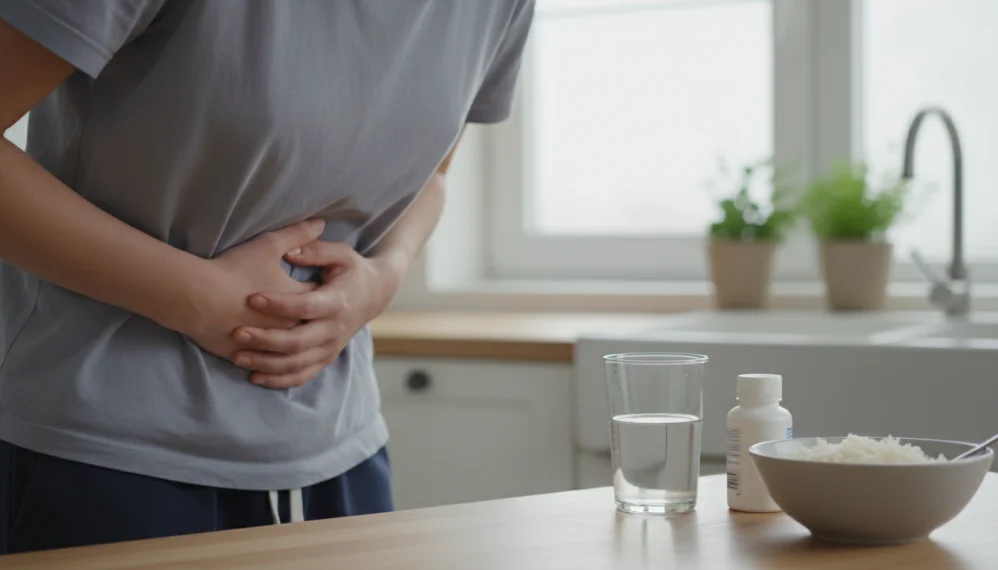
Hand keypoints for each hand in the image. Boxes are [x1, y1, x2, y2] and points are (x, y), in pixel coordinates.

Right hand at [178, 219, 325, 360]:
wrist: (196, 297)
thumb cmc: (234, 270)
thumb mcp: (269, 245)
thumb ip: (298, 235)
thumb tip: (321, 223)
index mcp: (300, 302)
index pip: (321, 300)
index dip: (321, 293)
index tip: (321, 289)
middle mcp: (290, 328)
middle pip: (311, 331)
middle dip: (313, 325)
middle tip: (313, 321)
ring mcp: (268, 347)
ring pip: (289, 355)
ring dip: (291, 350)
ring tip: (292, 345)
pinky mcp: (245, 357)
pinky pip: (264, 367)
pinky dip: (268, 367)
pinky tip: (268, 363)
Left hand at [231, 241, 400, 387]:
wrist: (374, 296)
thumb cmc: (352, 271)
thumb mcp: (342, 254)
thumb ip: (316, 250)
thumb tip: (290, 251)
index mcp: (338, 302)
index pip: (306, 307)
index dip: (280, 305)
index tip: (253, 298)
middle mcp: (335, 329)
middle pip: (298, 342)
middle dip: (266, 339)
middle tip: (237, 333)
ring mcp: (330, 347)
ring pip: (296, 364)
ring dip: (266, 363)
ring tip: (237, 356)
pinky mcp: (325, 358)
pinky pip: (301, 376)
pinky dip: (278, 380)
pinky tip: (254, 377)